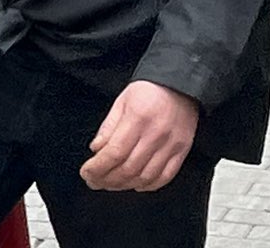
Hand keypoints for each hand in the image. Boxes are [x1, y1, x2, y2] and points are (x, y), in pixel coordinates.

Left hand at [80, 81, 198, 191]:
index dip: (98, 167)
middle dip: (107, 179)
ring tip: (111, 185)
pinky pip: (166, 176)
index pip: (114, 152)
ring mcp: (170, 145)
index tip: (87, 173)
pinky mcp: (182, 151)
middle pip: (128, 168)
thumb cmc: (149, 90)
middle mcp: (155, 134)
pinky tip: (136, 185)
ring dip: (125, 185)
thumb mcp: (122, 101)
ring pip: (145, 176)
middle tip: (94, 182)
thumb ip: (108, 126)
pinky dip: (149, 185)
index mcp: (137, 118)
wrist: (180, 85)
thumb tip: (96, 149)